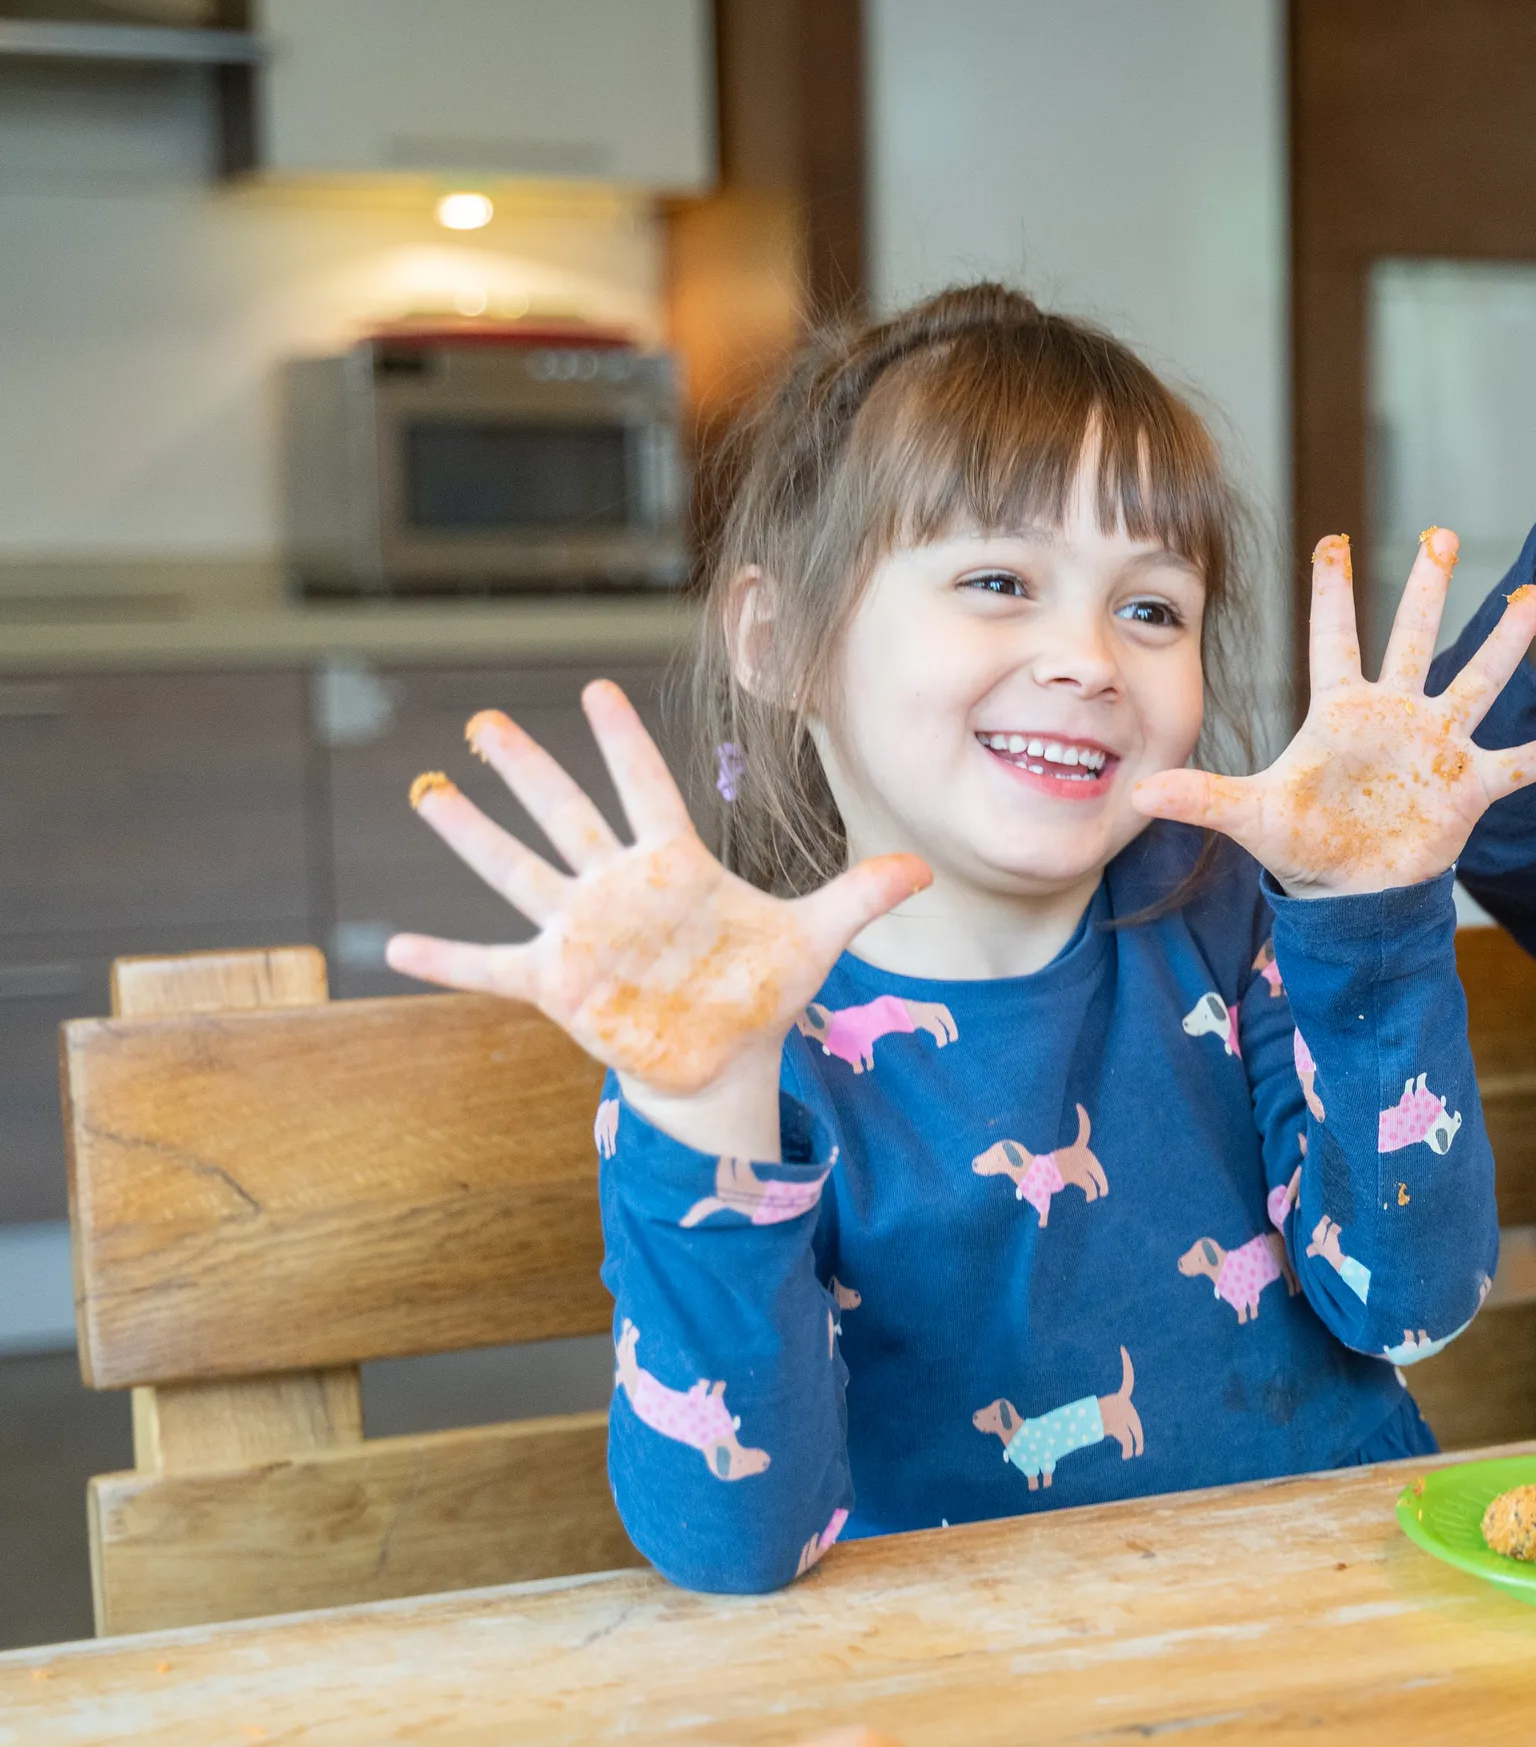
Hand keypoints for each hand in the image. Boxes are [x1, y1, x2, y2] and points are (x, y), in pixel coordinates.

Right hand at [388, 681, 929, 1138]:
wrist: (721, 1057)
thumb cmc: (757, 990)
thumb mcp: (814, 940)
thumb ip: (861, 897)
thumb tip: (926, 868)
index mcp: (674, 866)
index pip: (646, 789)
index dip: (624, 742)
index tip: (596, 689)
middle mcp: (617, 888)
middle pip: (566, 814)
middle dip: (528, 768)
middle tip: (485, 717)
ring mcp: (582, 931)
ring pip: (519, 871)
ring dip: (472, 835)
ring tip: (427, 792)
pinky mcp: (559, 981)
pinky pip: (492, 965)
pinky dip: (447, 959)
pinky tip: (397, 945)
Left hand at [1131, 532, 1535, 896]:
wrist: (1352, 895)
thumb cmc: (1303, 847)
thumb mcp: (1252, 818)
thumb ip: (1202, 799)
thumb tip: (1141, 797)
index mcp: (1340, 711)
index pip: (1334, 638)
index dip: (1334, 593)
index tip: (1333, 539)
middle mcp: (1395, 715)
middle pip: (1414, 639)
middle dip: (1429, 589)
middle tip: (1443, 534)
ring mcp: (1437, 747)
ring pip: (1476, 682)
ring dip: (1504, 644)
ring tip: (1535, 597)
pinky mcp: (1468, 788)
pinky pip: (1518, 765)